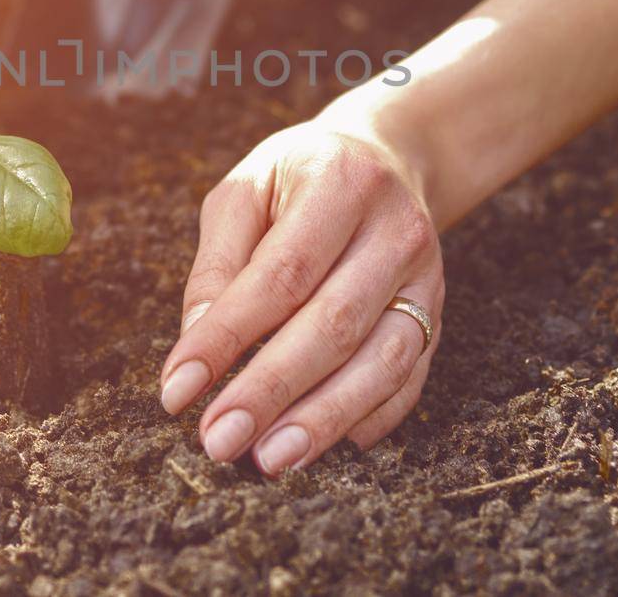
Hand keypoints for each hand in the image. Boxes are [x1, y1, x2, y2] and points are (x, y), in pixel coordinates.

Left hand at [159, 116, 443, 474]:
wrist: (384, 158)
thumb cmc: (298, 178)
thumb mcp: (245, 191)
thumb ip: (218, 265)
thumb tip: (195, 348)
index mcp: (340, 182)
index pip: (281, 273)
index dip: (228, 337)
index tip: (178, 390)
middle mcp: (395, 230)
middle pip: (334, 324)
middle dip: (271, 391)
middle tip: (218, 440)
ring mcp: (426, 277)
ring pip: (382, 361)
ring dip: (322, 419)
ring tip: (268, 458)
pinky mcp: (438, 314)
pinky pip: (409, 379)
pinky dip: (367, 418)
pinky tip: (321, 445)